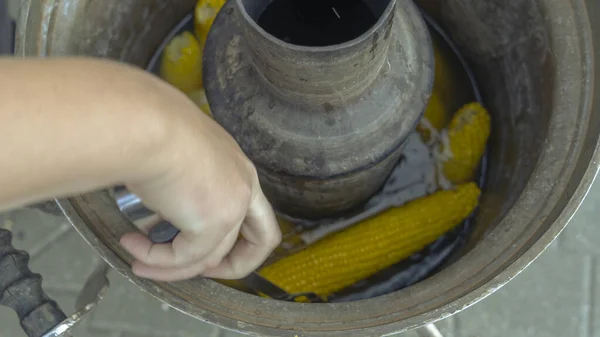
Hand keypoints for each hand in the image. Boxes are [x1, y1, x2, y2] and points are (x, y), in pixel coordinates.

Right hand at [118, 88, 280, 281]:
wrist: (145, 124)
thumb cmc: (151, 127)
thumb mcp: (176, 157)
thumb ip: (182, 187)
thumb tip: (161, 211)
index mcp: (237, 167)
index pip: (256, 213)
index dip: (239, 237)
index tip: (203, 239)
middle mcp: (243, 186)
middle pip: (261, 242)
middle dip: (231, 266)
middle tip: (194, 270)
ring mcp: (233, 205)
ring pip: (211, 256)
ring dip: (172, 266)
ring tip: (138, 259)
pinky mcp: (212, 223)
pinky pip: (184, 257)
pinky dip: (156, 259)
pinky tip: (132, 244)